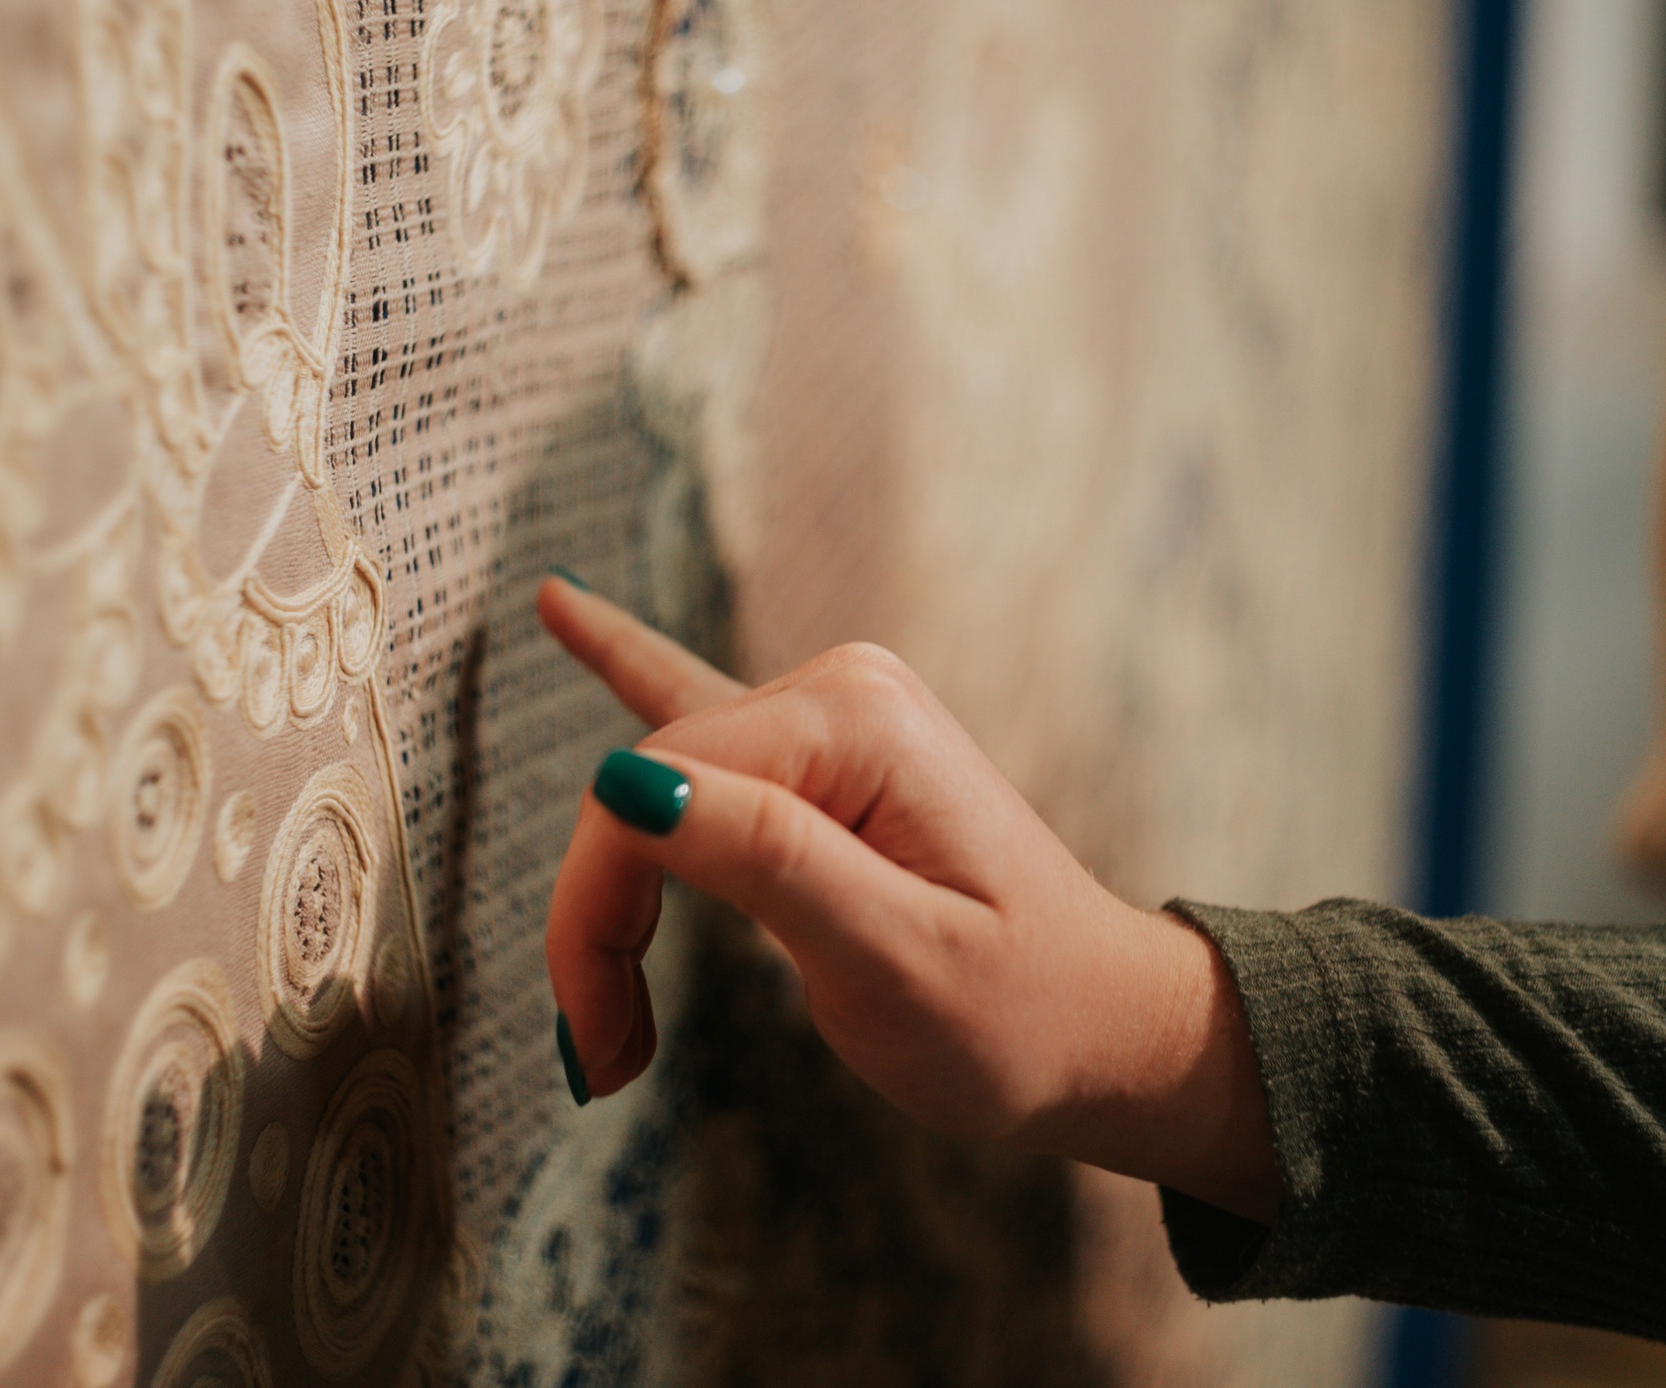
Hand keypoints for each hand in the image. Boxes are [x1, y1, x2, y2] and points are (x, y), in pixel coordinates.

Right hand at [536, 575, 1280, 1220]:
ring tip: (607, 1028)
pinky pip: (696, 709)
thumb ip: (769, 862)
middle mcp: (836, 689)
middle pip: (642, 787)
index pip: (651, 790)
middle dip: (603, 926)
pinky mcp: (823, 755)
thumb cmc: (1019, 1014)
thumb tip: (627, 784)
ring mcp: (831, 712)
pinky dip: (625, 671)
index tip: (594, 1042)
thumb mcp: (896, 960)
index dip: (596, 917)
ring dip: (616, 902)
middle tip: (604, 1059)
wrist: (1105, 1030)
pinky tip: (560, 606)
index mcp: (852, 722)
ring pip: (652, 787)